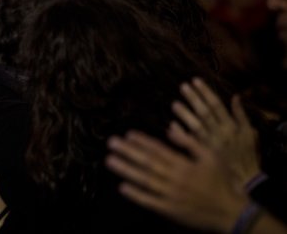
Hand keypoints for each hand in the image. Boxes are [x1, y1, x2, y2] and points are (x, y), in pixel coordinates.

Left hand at [106, 124, 246, 232]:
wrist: (230, 211)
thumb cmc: (221, 181)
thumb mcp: (211, 156)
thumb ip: (190, 142)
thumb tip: (170, 129)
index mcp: (185, 164)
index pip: (159, 150)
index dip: (142, 141)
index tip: (128, 134)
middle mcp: (175, 178)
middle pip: (147, 163)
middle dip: (128, 152)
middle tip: (111, 143)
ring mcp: (171, 195)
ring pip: (145, 180)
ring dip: (126, 170)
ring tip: (110, 161)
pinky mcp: (169, 210)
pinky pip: (149, 201)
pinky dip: (135, 194)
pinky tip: (122, 187)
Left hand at [172, 77, 259, 188]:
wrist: (244, 178)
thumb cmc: (246, 154)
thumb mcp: (249, 133)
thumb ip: (241, 115)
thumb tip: (236, 97)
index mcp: (231, 126)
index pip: (217, 105)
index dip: (205, 92)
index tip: (195, 80)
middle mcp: (220, 133)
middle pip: (205, 112)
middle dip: (193, 99)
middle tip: (182, 86)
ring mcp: (210, 144)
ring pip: (196, 126)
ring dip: (185, 114)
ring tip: (174, 103)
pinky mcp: (202, 155)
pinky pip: (189, 143)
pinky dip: (181, 134)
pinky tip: (171, 125)